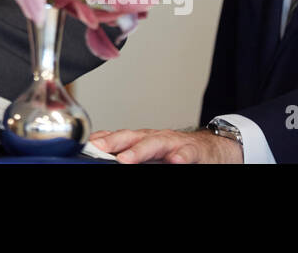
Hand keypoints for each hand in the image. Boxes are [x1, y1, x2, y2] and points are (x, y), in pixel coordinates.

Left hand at [88, 128, 242, 163]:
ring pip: (156, 143)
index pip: (119, 137)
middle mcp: (156, 138)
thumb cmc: (177, 152)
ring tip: (126, 159)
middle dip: (115, 142)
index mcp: (142, 139)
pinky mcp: (195, 151)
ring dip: (140, 150)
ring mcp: (175, 143)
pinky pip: (188, 153)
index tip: (85, 146)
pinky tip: (175, 161)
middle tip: (100, 149)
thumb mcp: (151, 153)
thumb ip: (130, 154)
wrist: (212, 148)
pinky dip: (181, 157)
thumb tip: (104, 157)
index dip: (102, 139)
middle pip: (132, 136)